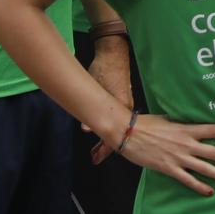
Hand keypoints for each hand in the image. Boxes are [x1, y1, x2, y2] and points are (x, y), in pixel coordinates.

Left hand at [85, 38, 134, 162]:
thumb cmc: (103, 70)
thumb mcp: (94, 89)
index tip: (95, 159)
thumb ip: (91, 110)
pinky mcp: (124, 98)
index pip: (116, 135)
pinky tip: (104, 129)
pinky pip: (120, 119)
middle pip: (119, 133)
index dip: (105, 149)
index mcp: (122, 108)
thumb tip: (86, 130)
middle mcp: (127, 108)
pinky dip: (112, 127)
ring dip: (108, 136)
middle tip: (94, 157)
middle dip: (106, 146)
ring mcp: (127, 104)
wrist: (113, 54)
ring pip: (119, 126)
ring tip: (97, 147)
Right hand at [106, 114, 214, 195]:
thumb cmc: (147, 123)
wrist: (127, 133)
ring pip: (204, 168)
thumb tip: (193, 120)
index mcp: (188, 129)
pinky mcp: (168, 168)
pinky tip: (209, 191)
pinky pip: (187, 179)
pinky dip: (199, 186)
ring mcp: (178, 157)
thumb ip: (183, 123)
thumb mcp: (169, 119)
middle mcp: (186, 144)